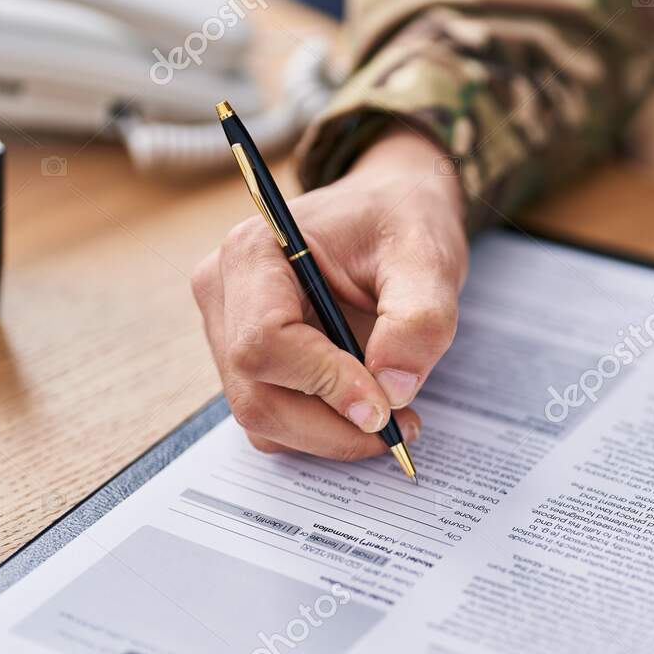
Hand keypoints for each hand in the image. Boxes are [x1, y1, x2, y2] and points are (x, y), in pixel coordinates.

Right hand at [191, 127, 466, 457]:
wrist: (388, 217)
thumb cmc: (401, 224)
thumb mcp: (428, 259)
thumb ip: (419, 319)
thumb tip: (393, 390)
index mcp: (255, 251)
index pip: (264, 342)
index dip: (325, 384)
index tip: (386, 405)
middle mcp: (225, 292)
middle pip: (256, 396)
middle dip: (332, 428)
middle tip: (400, 427)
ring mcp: (227, 331)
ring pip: (261, 419)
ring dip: (330, 436)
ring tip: (393, 418)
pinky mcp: (247, 361)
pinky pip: (272, 420)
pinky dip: (321, 432)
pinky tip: (366, 410)